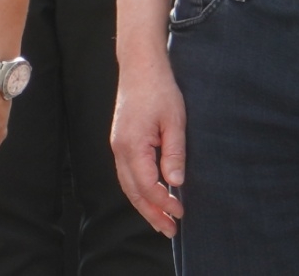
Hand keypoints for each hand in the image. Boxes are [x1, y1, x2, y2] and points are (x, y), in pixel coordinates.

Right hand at [110, 54, 186, 237]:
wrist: (140, 66)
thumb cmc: (159, 89)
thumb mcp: (174, 120)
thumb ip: (174, 153)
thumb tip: (175, 182)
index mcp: (132, 145)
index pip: (147, 186)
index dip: (163, 203)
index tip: (181, 212)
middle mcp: (119, 149)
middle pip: (133, 192)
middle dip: (151, 213)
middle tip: (170, 230)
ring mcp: (117, 146)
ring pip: (128, 185)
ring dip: (144, 205)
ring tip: (161, 221)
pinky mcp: (120, 142)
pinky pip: (127, 174)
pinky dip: (138, 190)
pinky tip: (151, 196)